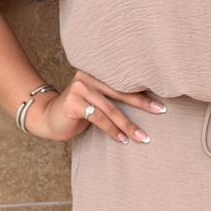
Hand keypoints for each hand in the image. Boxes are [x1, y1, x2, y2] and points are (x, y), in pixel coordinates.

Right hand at [24, 68, 166, 144]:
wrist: (48, 119)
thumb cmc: (78, 111)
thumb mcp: (97, 101)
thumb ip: (113, 97)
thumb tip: (148, 102)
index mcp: (96, 71)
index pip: (123, 81)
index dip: (143, 91)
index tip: (161, 100)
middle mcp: (87, 76)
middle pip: (120, 91)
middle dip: (143, 103)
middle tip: (161, 111)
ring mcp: (79, 88)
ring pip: (110, 108)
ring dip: (128, 124)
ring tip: (142, 137)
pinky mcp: (73, 103)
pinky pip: (98, 118)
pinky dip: (112, 130)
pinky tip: (122, 139)